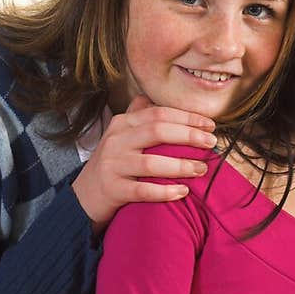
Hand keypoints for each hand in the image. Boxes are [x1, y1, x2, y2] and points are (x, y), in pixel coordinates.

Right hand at [71, 95, 216, 231]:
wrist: (83, 196)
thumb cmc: (112, 164)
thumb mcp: (120, 136)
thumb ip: (137, 116)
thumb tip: (151, 97)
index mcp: (122, 123)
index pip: (158, 113)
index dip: (186, 117)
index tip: (210, 125)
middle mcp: (115, 140)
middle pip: (157, 131)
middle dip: (188, 135)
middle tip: (211, 144)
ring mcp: (112, 165)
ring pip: (151, 162)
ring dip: (181, 165)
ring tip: (201, 169)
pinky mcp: (112, 189)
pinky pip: (142, 190)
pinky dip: (164, 191)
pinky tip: (183, 192)